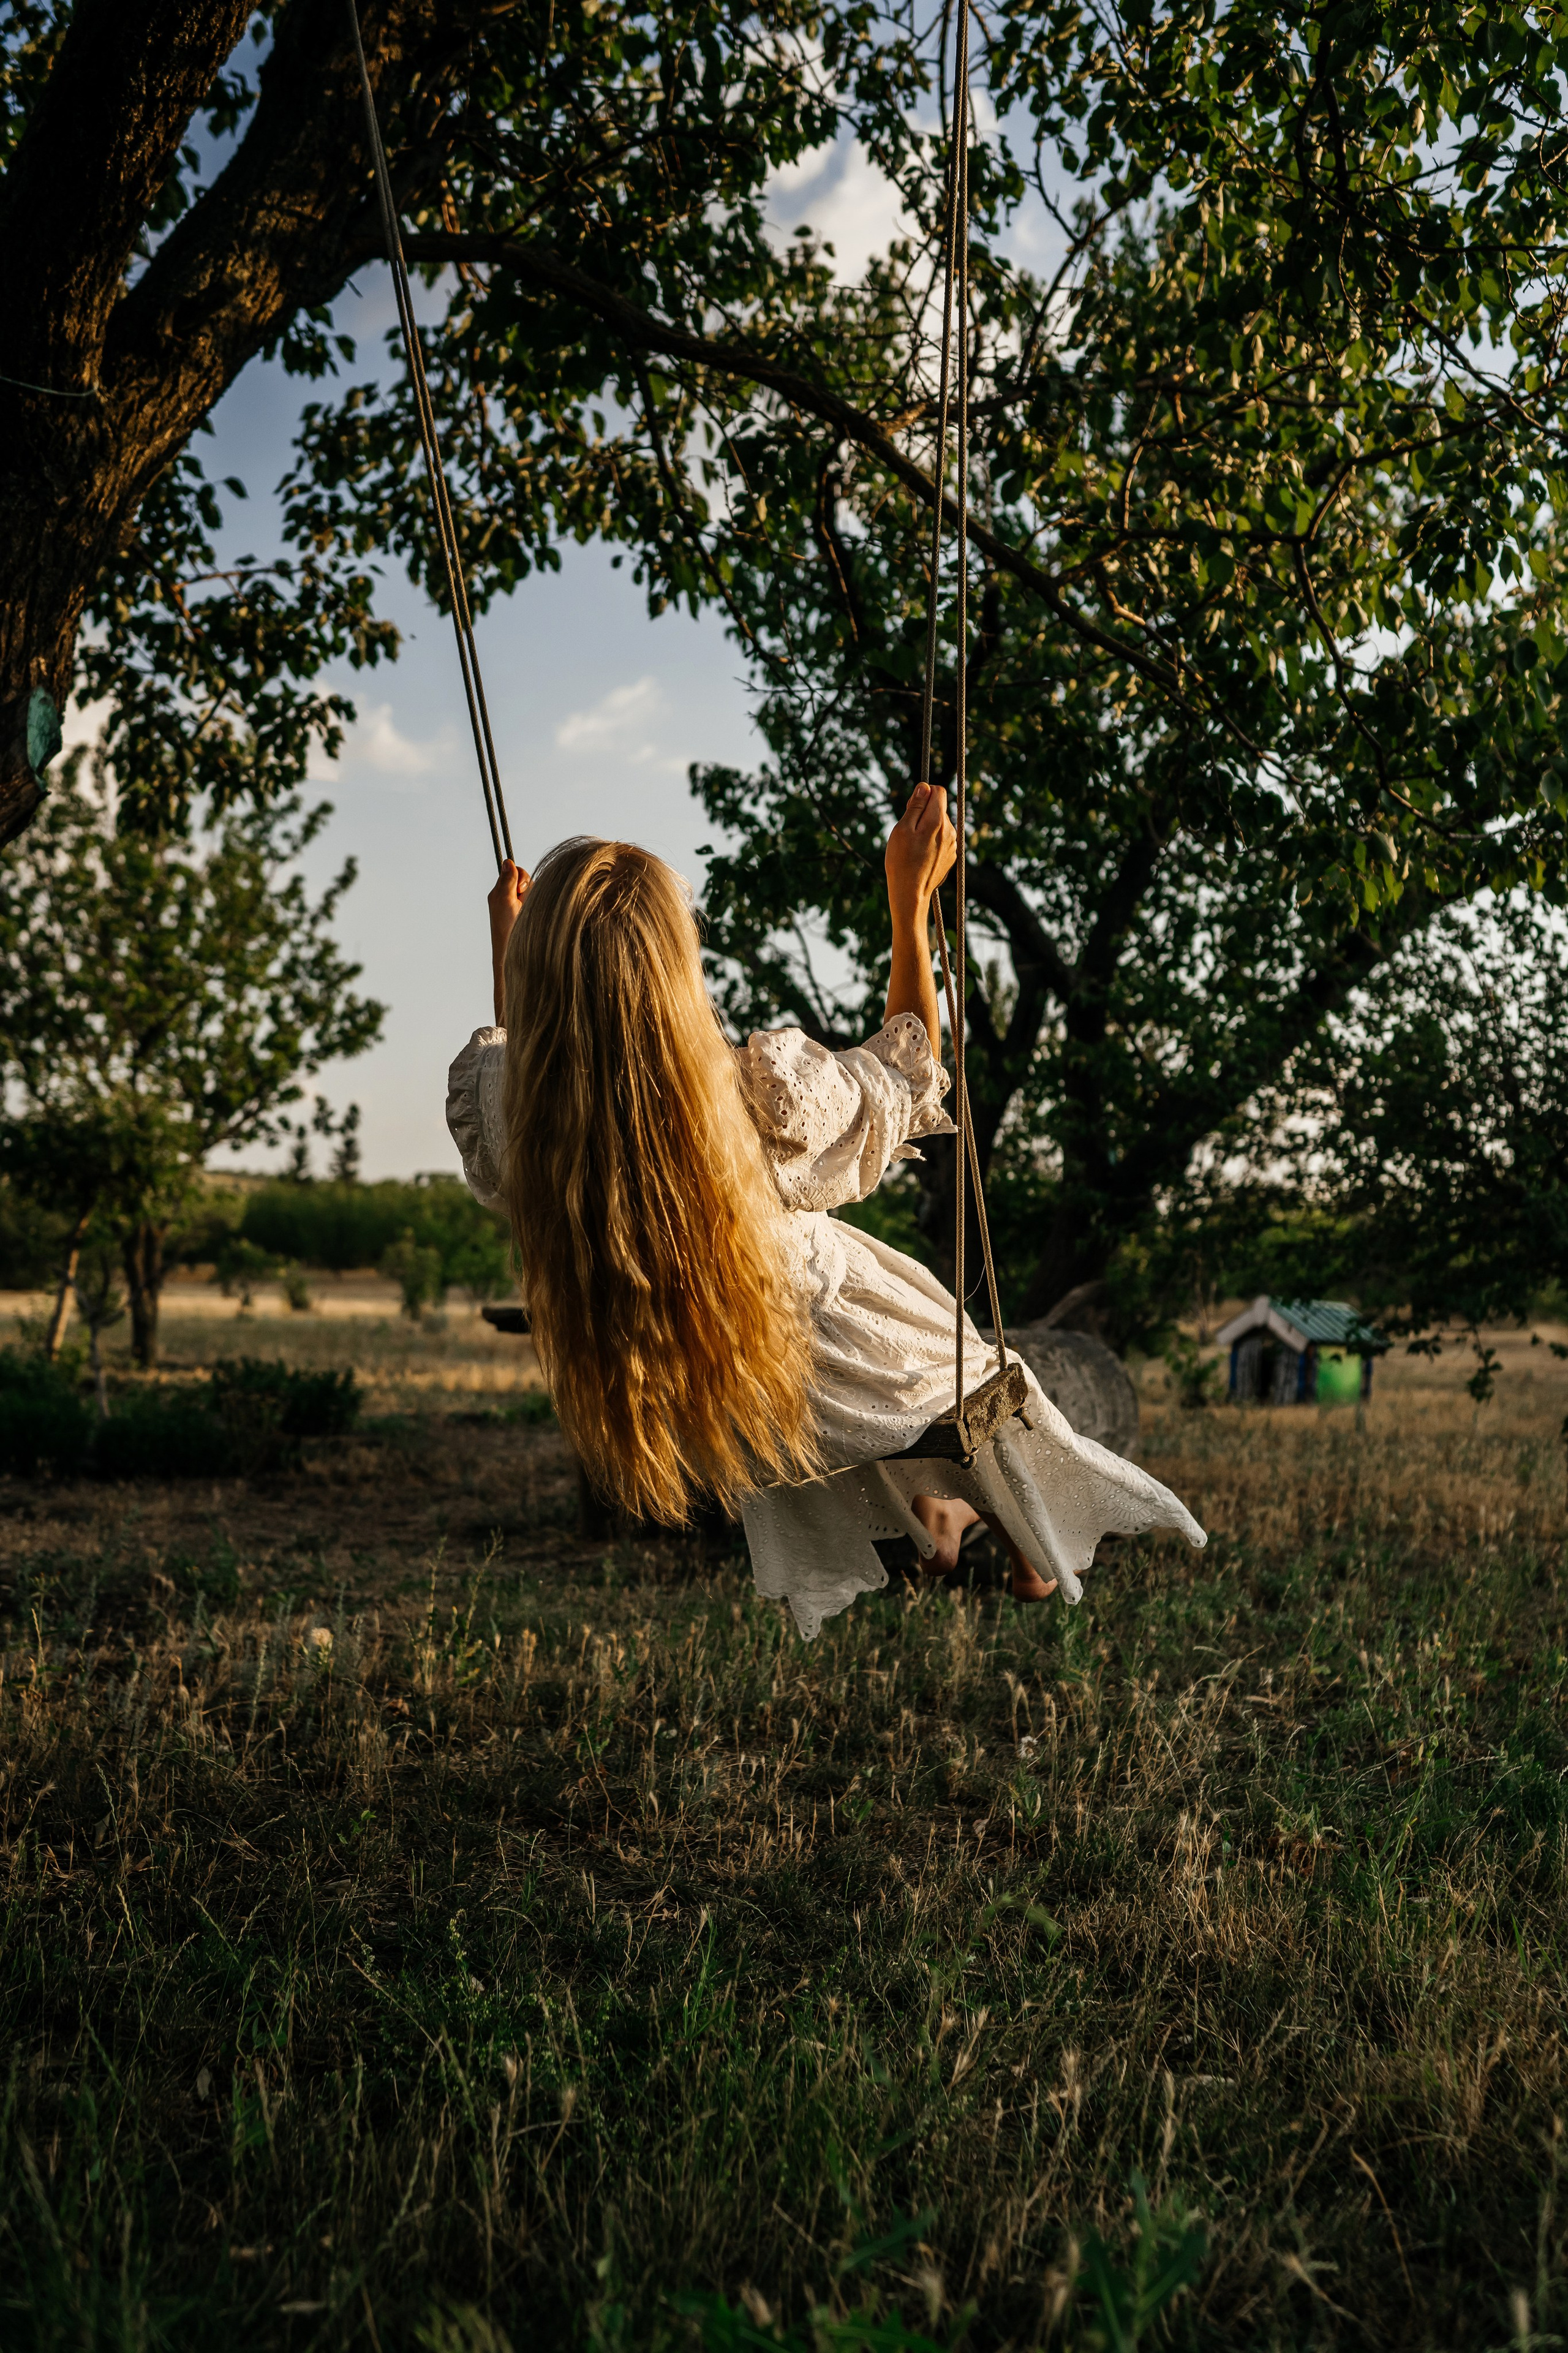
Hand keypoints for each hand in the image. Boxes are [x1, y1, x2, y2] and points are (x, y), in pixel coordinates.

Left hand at [488, 859, 529, 1023]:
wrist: (513, 957)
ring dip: (535, 898)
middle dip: (529, 888)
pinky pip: (540, 901)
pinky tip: (537, 916)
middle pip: (526, 879)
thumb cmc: (507, 932)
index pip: (514, 871)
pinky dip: (540, 905)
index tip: (519, 892)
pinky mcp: (531, 914)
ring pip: (535, 890)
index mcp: (500, 893)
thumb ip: (506, 880)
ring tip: (530, 913)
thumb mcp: (504, 901)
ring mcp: (521, 908)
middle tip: (523, 903)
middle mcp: (510, 898)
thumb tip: (507, 860)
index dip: (521, 877)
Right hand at [884, 782, 956, 918]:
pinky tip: (921, 855)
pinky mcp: (951, 856)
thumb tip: (924, 787)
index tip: (912, 806)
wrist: (911, 893)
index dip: (923, 793)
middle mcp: (950, 830)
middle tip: (908, 830)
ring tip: (914, 846)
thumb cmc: (902, 861)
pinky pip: (942, 839)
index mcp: (938, 821)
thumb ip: (916, 806)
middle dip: (924, 812)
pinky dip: (932, 841)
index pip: (938, 791)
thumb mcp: (902, 829)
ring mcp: (952, 844)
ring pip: (940, 824)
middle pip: (939, 808)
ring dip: (928, 828)